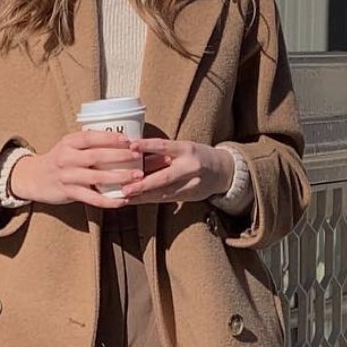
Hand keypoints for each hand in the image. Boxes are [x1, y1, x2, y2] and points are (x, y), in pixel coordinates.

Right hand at [9, 130, 145, 206]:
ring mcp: (67, 176)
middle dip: (119, 156)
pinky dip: (108, 200)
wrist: (33, 178)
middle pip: (96, 156)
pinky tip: (122, 201)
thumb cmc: (59, 161)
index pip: (90, 136)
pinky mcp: (68, 192)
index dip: (109, 137)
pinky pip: (91, 198)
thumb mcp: (69, 147)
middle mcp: (67, 158)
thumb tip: (120, 140)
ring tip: (136, 178)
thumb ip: (88, 144)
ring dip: (118, 177)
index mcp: (68, 143)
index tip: (128, 139)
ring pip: (96, 177)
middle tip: (138, 157)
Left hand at [118, 139, 234, 203]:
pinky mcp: (188, 196)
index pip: (164, 145)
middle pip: (164, 177)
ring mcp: (191, 184)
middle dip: (143, 184)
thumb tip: (132, 156)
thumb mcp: (181, 149)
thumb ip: (160, 154)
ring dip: (143, 196)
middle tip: (125, 188)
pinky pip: (165, 199)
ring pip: (163, 192)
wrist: (221, 171)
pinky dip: (148, 199)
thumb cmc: (195, 156)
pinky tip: (134, 201)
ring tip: (124, 197)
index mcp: (186, 149)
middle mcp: (190, 167)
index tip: (131, 145)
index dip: (147, 145)